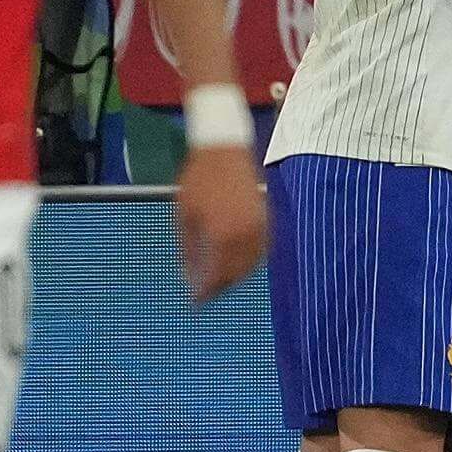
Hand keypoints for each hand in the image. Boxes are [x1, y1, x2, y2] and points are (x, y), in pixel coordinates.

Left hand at [174, 142, 269, 303]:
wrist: (224, 149)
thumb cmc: (198, 180)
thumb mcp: (185, 216)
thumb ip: (188, 249)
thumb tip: (189, 277)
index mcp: (222, 235)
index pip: (216, 275)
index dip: (205, 292)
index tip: (195, 302)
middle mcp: (245, 235)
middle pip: (236, 274)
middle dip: (221, 287)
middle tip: (206, 293)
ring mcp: (259, 227)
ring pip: (251, 265)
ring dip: (236, 276)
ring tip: (220, 280)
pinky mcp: (267, 219)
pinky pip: (261, 250)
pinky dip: (249, 261)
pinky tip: (237, 261)